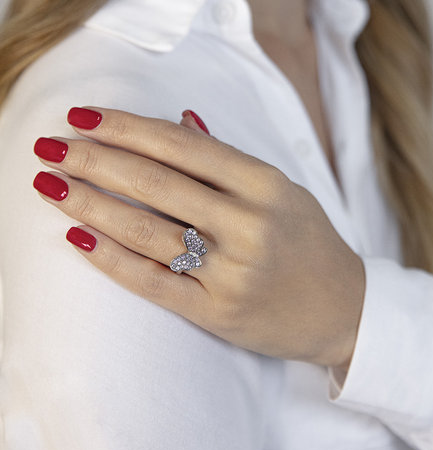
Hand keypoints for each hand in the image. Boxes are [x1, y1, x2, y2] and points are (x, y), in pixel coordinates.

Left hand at [32, 106, 365, 367]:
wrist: (344, 308)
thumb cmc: (309, 244)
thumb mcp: (281, 192)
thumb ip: (229, 160)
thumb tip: (181, 122)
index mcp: (266, 185)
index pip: (183, 145)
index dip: (128, 127)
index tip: (85, 118)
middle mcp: (250, 225)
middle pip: (157, 182)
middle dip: (96, 160)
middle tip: (52, 147)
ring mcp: (234, 271)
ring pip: (147, 230)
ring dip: (91, 204)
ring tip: (52, 185)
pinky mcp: (219, 312)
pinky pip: (155, 282)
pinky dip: (111, 259)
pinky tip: (78, 238)